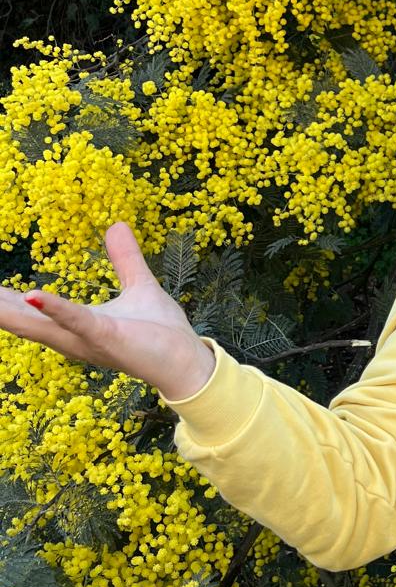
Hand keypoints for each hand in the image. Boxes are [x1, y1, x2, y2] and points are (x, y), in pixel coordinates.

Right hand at [0, 221, 214, 401]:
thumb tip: (116, 225)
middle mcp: (71, 337)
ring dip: (9, 310)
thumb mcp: (138, 285)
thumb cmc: (161, 332)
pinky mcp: (106, 338)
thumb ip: (125, 258)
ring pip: (38, 324)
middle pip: (21, 321)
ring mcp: (86, 340)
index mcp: (74, 325)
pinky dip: (55, 308)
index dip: (2, 299)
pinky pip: (76, 321)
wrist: (186, 360)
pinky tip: (34, 295)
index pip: (28, 310)